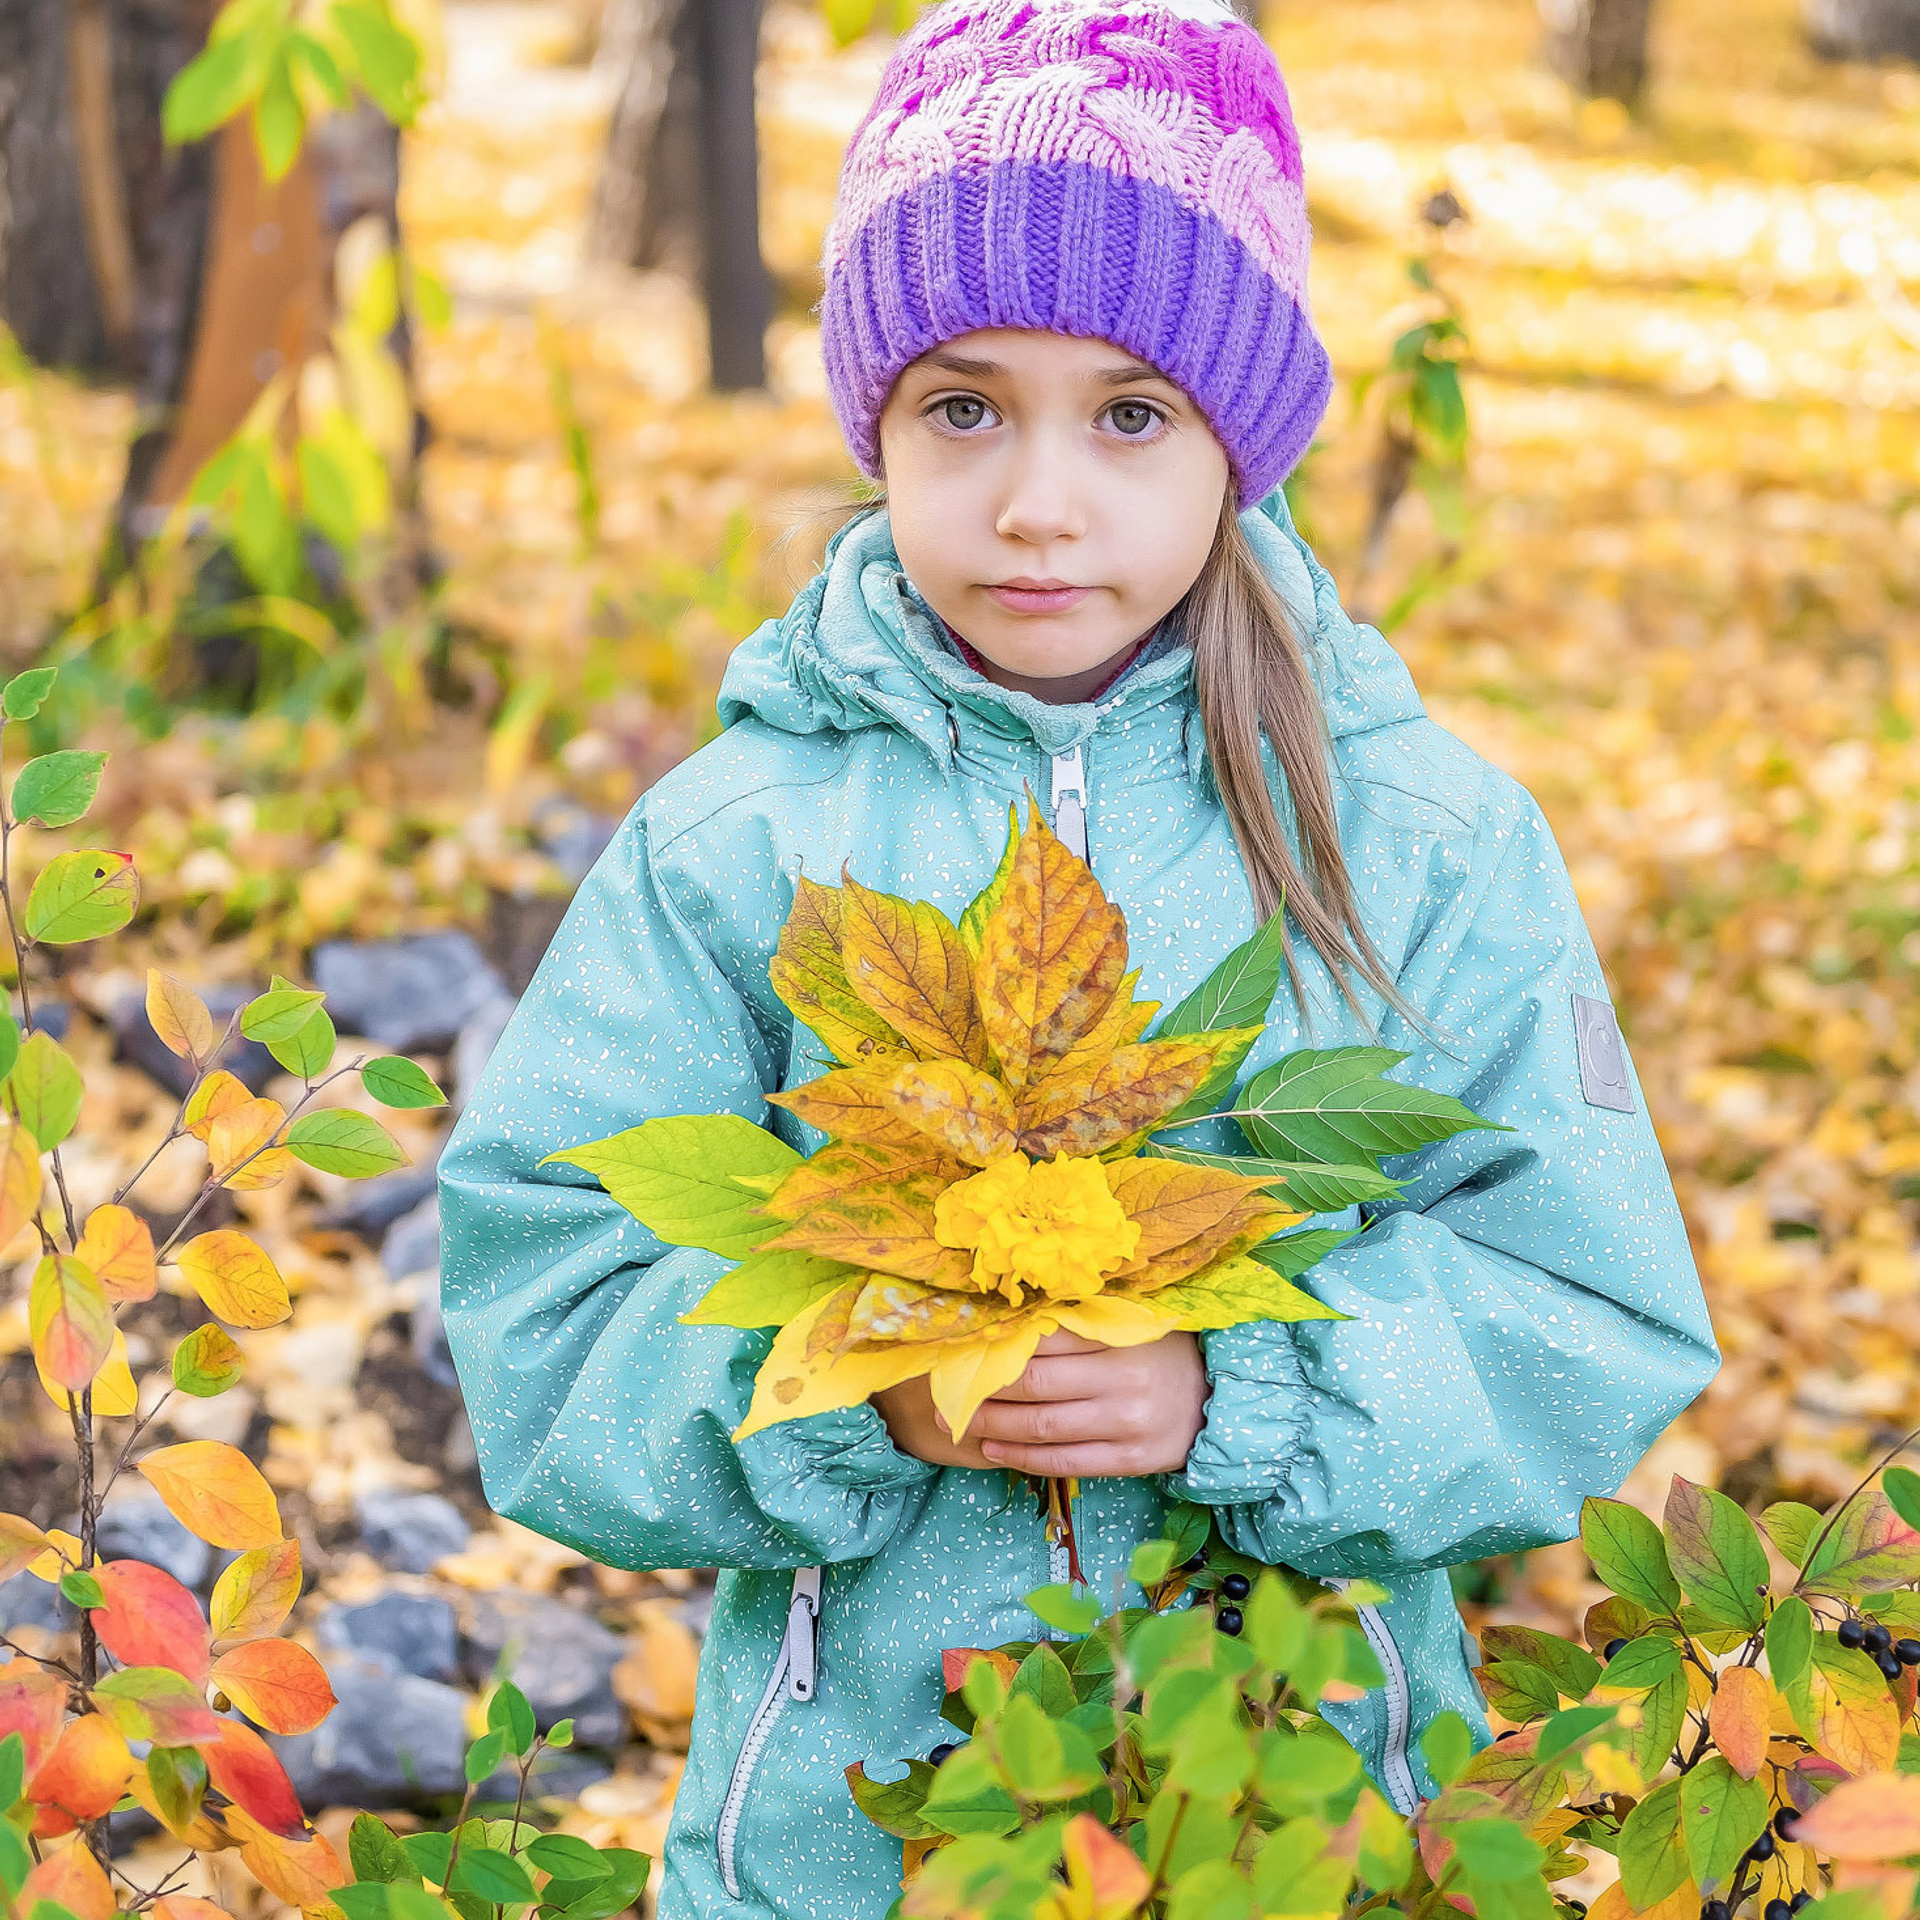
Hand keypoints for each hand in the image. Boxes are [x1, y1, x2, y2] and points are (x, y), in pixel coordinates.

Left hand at [871, 1330, 1209, 1477]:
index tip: (964, 1351)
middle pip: (1036, 1385)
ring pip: (1044, 1428)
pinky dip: (1024, 1458)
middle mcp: (1123, 1381)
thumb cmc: (1161, 1356)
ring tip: (962, 1424)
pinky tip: (995, 1451)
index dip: (1000, 1346)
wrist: (1219, 1400)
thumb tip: (1009, 1327)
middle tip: (947, 1395)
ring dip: (995, 1428)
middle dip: (985, 1392)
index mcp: (1119, 1339)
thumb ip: (1079, 1327)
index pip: (1045, 1341)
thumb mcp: (1128, 1328)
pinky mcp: (1131, 1460)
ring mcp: (1127, 1424)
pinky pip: (1066, 1462)